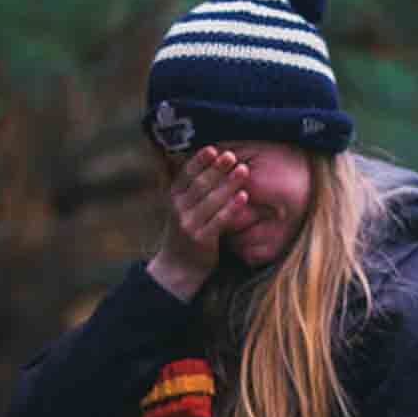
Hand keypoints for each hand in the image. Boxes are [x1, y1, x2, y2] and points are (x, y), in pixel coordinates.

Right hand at [146, 147, 247, 298]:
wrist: (178, 268)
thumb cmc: (185, 232)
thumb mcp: (181, 208)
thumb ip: (191, 189)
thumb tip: (207, 161)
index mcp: (173, 198)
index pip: (186, 175)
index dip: (199, 161)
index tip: (213, 149)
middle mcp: (178, 209)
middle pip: (200, 184)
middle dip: (217, 169)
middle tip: (232, 156)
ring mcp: (189, 225)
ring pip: (211, 200)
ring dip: (228, 183)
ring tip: (244, 170)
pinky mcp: (202, 239)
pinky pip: (220, 220)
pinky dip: (232, 207)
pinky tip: (243, 196)